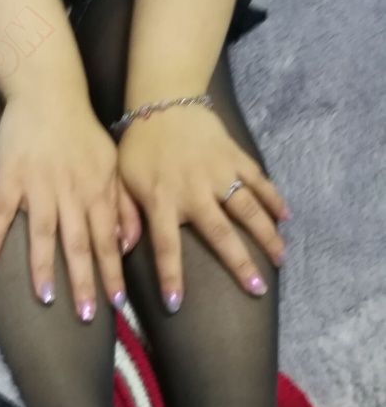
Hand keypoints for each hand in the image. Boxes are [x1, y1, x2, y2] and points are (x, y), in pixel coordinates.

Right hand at [0, 87, 140, 320]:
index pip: (107, 240)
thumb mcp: (112, 165)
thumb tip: (127, 244)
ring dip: (44, 266)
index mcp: (97, 192)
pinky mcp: (10, 177)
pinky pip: (1, 210)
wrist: (48, 91)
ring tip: (44, 297)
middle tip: (86, 315)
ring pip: (43, 232)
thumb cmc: (81, 132)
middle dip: (83, 280)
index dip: (112, 272)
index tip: (116, 303)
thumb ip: (121, 205)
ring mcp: (39, 186)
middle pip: (78, 243)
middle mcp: (70, 193)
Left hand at [117, 105, 288, 311]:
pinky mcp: (235, 157)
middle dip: (239, 263)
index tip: (176, 305)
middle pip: (220, 234)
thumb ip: (123, 216)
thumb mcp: (120, 181)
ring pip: (247, 209)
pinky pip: (258, 180)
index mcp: (161, 200)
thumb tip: (122, 249)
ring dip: (266, 235)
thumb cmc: (138, 148)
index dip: (171, 277)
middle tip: (256, 290)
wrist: (162, 101)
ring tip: (281, 259)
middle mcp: (194, 190)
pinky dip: (273, 198)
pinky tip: (286, 218)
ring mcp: (218, 173)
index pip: (166, 247)